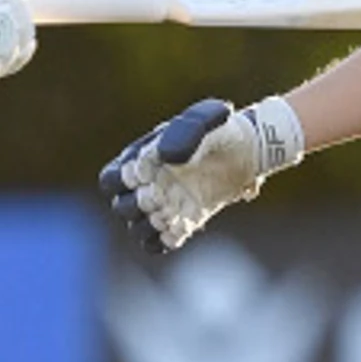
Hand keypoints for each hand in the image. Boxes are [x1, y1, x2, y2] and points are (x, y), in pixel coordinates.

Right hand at [100, 94, 302, 254]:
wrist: (249, 151)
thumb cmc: (222, 130)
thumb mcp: (207, 119)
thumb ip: (186, 131)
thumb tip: (167, 157)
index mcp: (141, 159)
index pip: (110, 181)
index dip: (120, 182)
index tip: (145, 173)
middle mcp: (149, 185)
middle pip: (122, 207)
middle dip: (135, 205)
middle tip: (159, 194)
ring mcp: (166, 205)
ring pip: (138, 229)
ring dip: (148, 225)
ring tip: (169, 213)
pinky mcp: (185, 222)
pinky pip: (161, 242)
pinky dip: (165, 240)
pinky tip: (182, 226)